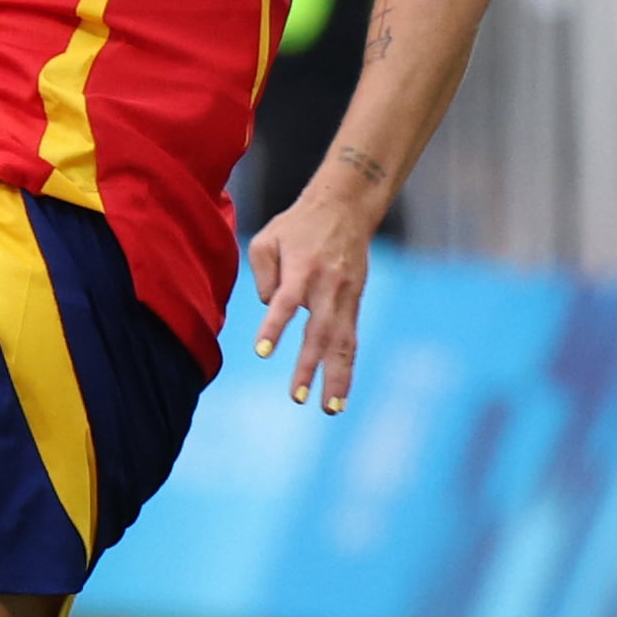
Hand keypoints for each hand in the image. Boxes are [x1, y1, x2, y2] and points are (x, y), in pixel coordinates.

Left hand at [247, 166, 384, 414]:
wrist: (345, 207)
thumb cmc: (297, 225)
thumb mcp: (266, 238)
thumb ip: (261, 274)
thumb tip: (270, 307)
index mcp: (302, 268)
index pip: (286, 302)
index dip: (274, 327)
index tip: (261, 351)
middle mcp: (327, 286)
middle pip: (319, 331)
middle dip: (308, 366)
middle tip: (296, 397)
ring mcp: (345, 296)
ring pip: (342, 343)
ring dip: (337, 378)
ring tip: (330, 409)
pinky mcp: (355, 303)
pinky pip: (351, 340)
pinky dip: (346, 368)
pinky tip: (340, 394)